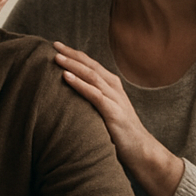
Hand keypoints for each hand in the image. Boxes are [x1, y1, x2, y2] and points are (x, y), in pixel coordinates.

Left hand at [53, 41, 183, 195]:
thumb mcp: (105, 112)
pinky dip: (79, 84)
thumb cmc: (120, 133)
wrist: (142, 151)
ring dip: (73, 65)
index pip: (91, 64)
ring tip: (56, 57)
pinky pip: (94, 94)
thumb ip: (92, 101)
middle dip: (71, 54)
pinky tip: (66, 77)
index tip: (57, 46)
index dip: (74, 54)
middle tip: (53, 44)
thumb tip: (68, 97)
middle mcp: (114, 88)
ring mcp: (115, 99)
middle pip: (90, 65)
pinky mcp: (113, 112)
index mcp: (111, 86)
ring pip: (91, 76)